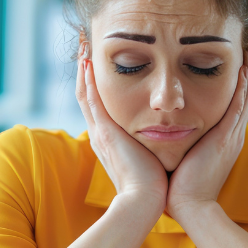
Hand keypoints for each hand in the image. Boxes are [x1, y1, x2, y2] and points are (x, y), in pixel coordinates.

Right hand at [75, 44, 167, 213]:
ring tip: (82, 46)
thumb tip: (164, 137)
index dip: (96, 84)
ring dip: (83, 69)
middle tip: (84, 47)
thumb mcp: (149, 158)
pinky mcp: (104, 132)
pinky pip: (91, 99)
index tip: (98, 64)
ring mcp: (99, 132)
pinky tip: (87, 60)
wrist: (144, 202)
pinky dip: (87, 79)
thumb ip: (151, 146)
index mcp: (110, 140)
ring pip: (85, 93)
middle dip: (84, 71)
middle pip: (86, 95)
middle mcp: (99, 133)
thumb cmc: (153, 185)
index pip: (99, 105)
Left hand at [166, 48, 247, 220]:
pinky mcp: (225, 138)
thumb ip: (182, 138)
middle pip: (247, 90)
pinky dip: (242, 85)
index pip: (236, 98)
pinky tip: (244, 66)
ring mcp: (231, 134)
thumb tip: (167, 126)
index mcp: (223, 135)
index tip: (242, 53)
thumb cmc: (180, 185)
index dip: (241, 75)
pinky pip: (238, 105)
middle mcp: (232, 131)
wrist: (187, 206)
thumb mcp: (185, 154)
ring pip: (246, 92)